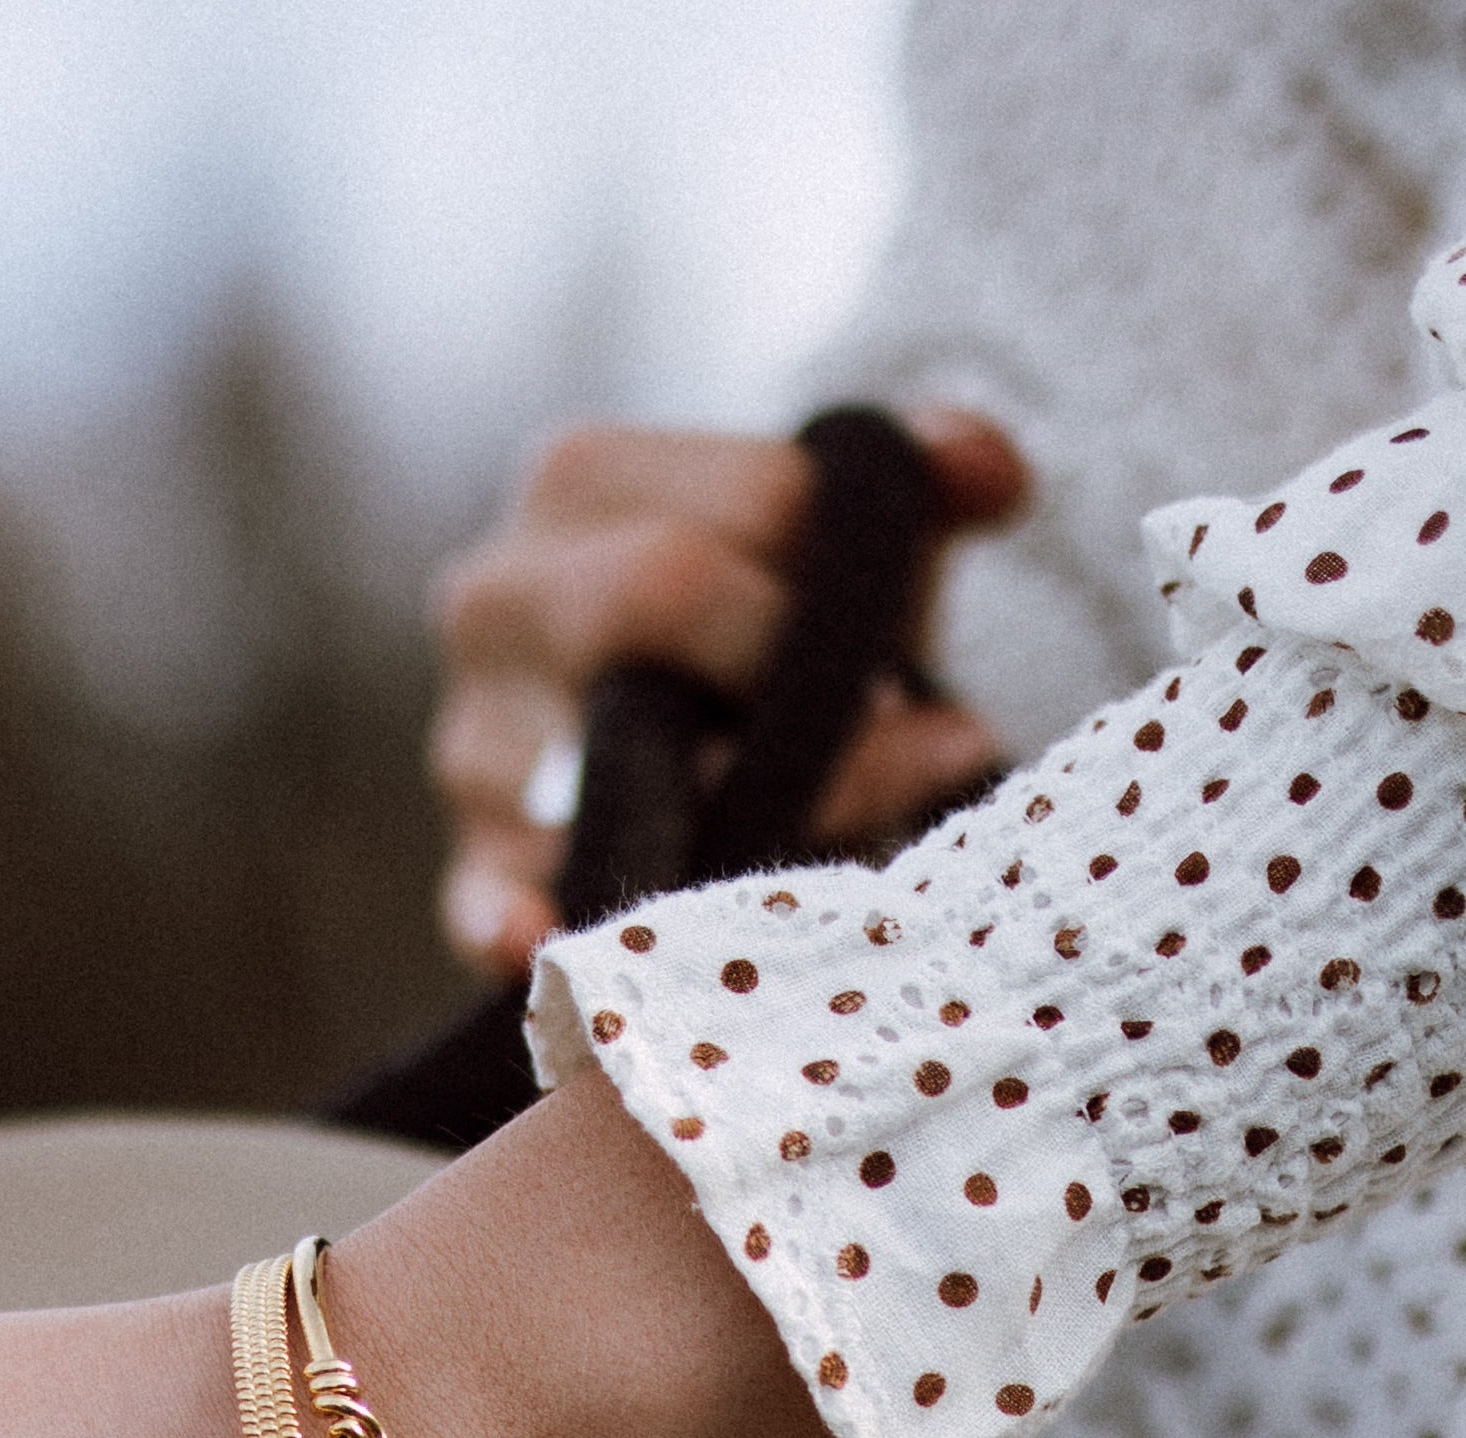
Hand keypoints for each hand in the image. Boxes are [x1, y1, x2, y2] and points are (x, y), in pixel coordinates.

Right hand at [427, 411, 1027, 977]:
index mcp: (577, 480)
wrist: (682, 750)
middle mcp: (496, 595)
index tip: (901, 629)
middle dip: (795, 663)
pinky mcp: (474, 871)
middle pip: (661, 592)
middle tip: (889, 723)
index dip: (852, 566)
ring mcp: (472, 742)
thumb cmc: (768, 628)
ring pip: (618, 755)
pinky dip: (513, 919)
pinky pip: (485, 899)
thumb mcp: (840, 537)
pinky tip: (545, 934)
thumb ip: (918, 476)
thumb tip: (994, 476)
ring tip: (828, 832)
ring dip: (747, 807)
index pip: (750, 501)